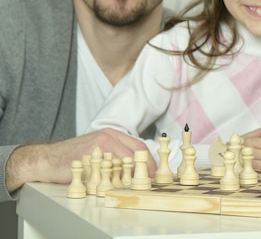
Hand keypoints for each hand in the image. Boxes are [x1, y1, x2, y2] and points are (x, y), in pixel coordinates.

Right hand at [5, 128, 154, 192]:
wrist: (46, 159)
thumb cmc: (73, 157)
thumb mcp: (98, 151)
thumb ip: (115, 156)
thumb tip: (134, 170)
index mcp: (112, 135)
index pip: (139, 146)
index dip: (148, 162)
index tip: (152, 174)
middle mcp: (108, 136)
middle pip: (137, 151)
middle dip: (145, 168)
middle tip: (148, 182)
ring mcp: (99, 144)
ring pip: (125, 159)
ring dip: (132, 174)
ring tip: (135, 186)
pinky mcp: (90, 154)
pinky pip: (109, 167)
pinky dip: (116, 178)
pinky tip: (117, 186)